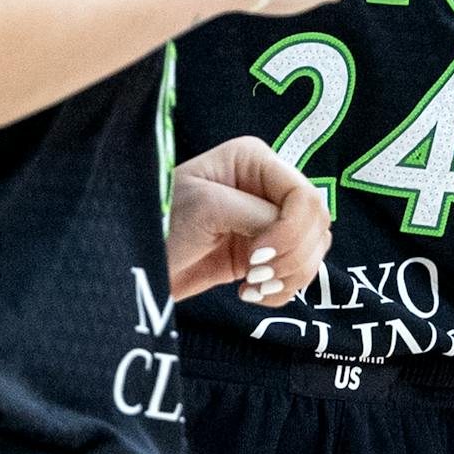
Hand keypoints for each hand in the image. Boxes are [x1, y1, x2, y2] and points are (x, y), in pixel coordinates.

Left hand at [165, 136, 331, 303]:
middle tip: (254, 275)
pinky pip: (299, 271)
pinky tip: (252, 294)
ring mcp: (268, 221)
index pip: (304, 196)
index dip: (290, 231)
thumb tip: (292, 233)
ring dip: (290, 275)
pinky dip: (284, 289)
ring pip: (314, 248)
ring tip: (252, 286)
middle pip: (317, 223)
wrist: (137, 264)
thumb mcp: (206, 207)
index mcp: (254, 159)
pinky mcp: (265, 253)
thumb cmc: (161, 222)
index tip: (255, 256)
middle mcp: (267, 185)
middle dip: (293, 256)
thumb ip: (256, 215)